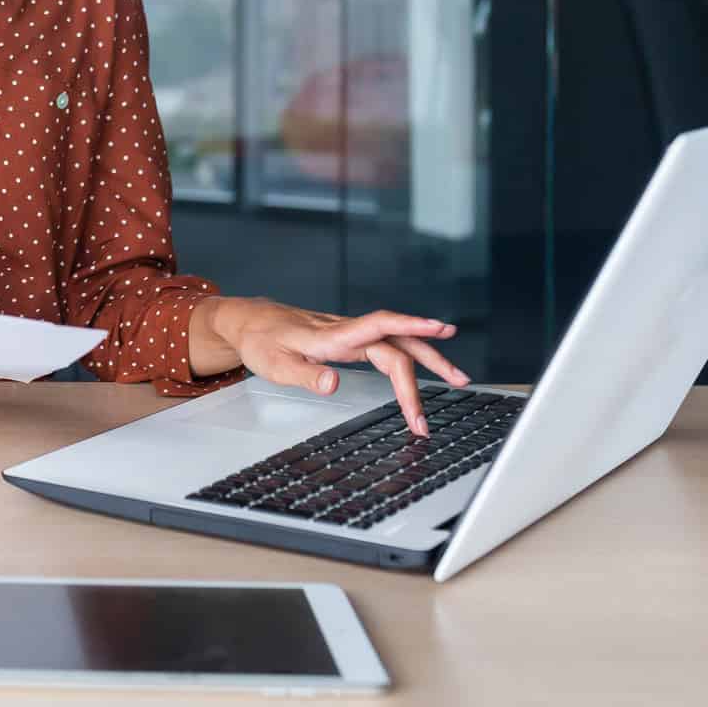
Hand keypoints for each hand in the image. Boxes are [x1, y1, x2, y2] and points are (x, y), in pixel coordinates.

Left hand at [187, 298, 468, 435]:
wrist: (248, 321)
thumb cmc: (261, 343)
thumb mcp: (274, 366)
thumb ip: (305, 377)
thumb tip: (335, 384)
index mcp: (331, 337)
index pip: (378, 326)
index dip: (411, 326)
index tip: (442, 329)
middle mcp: (346, 331)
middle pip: (397, 343)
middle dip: (430, 365)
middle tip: (459, 386)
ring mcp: (349, 333)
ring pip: (397, 343)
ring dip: (429, 359)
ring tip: (458, 379)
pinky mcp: (349, 339)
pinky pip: (387, 346)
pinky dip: (410, 358)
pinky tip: (425, 368)